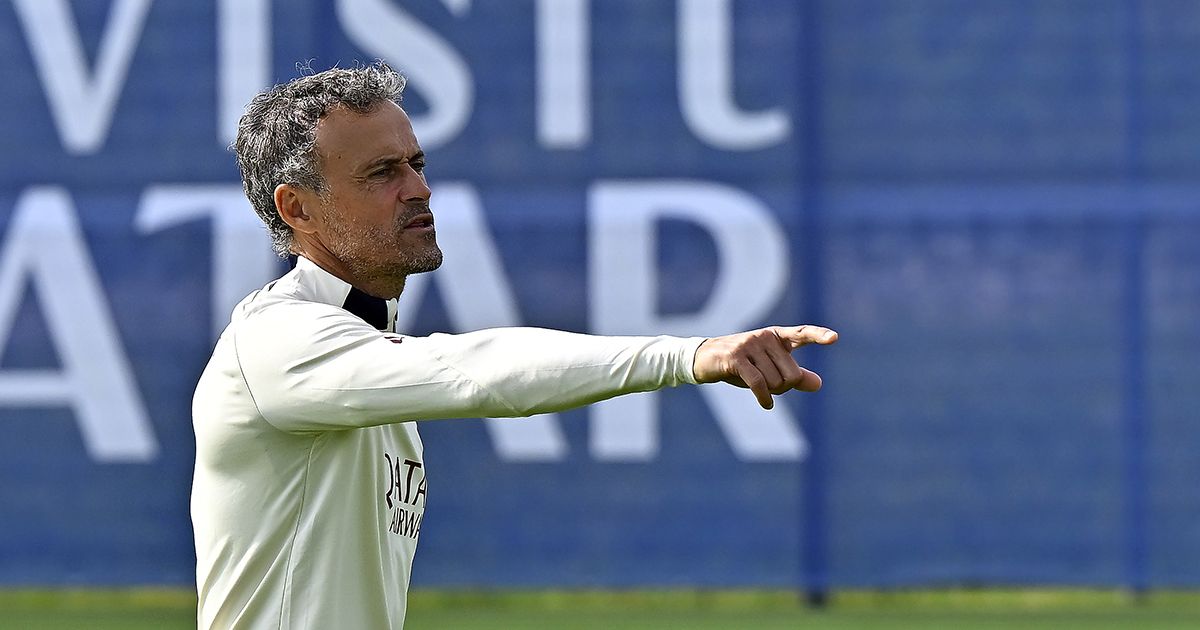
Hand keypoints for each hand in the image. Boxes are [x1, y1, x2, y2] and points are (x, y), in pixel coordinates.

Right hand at [692, 325, 837, 409]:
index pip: (802, 333)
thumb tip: (818, 384)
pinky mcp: (736, 357)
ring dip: (770, 392)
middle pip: (792, 374)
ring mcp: (750, 345)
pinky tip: (766, 405)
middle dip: (783, 388)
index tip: (834, 338)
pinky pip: (759, 383)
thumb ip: (795, 376)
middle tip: (768, 387)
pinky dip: (764, 398)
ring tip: (757, 388)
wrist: (705, 360)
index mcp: (776, 336)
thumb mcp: (769, 370)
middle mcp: (765, 337)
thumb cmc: (742, 365)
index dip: (818, 335)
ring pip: (776, 381)